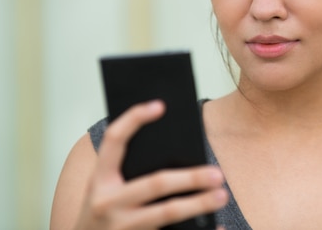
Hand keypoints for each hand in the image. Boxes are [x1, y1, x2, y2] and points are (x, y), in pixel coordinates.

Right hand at [74, 100, 227, 229]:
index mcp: (99, 179)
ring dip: (199, 203)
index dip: (134, 119)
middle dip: (191, 177)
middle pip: (155, 183)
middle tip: (218, 173)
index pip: (114, 139)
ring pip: (167, 213)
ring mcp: (121, 227)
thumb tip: (179, 150)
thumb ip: (130, 170)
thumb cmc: (103, 213)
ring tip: (222, 195)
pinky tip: (217, 226)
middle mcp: (107, 202)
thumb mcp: (106, 189)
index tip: (160, 105)